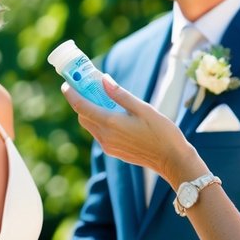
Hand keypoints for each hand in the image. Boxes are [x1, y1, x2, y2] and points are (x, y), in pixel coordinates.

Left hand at [61, 77, 200, 182]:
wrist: (172, 160)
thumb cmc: (162, 132)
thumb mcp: (143, 108)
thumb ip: (120, 94)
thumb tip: (103, 79)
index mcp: (111, 123)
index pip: (81, 106)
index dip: (71, 94)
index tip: (67, 83)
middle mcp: (105, 137)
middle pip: (83, 116)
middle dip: (81, 101)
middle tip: (87, 87)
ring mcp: (108, 146)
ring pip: (90, 126)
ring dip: (90, 112)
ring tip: (101, 98)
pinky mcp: (114, 152)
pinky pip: (100, 134)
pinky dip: (100, 122)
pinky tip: (113, 114)